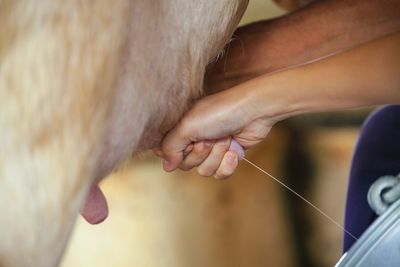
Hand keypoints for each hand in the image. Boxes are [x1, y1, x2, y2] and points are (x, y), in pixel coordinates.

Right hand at [160, 83, 274, 178]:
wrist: (254, 111)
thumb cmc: (220, 112)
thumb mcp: (188, 126)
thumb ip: (170, 146)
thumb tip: (166, 167)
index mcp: (182, 130)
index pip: (169, 153)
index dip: (178, 152)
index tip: (188, 142)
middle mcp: (195, 140)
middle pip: (186, 165)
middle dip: (201, 153)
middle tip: (210, 137)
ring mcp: (212, 150)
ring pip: (204, 171)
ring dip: (217, 155)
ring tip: (225, 138)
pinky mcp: (227, 157)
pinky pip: (220, 174)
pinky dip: (228, 164)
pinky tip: (234, 151)